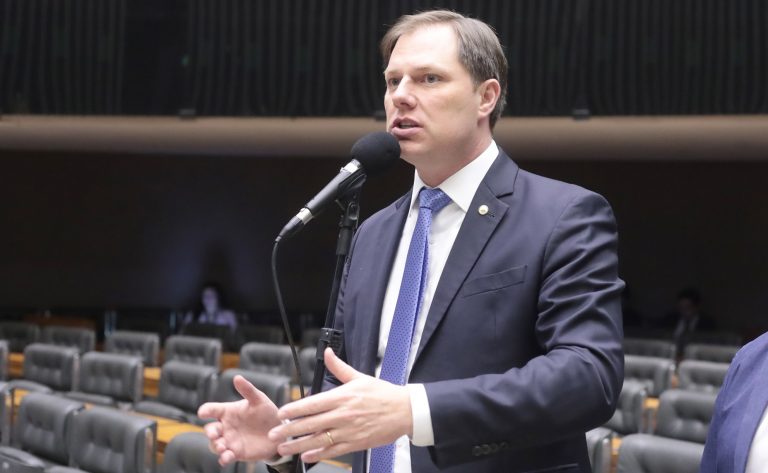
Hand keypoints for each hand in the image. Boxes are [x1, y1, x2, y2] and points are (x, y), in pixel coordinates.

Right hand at [198, 375, 280, 464]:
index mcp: (228, 411)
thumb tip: (237, 377)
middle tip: (214, 434)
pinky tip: (227, 457)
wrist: (277, 432)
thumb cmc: (266, 412)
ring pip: (215, 444)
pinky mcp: (236, 452)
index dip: (205, 410)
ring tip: (223, 447)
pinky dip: (224, 458)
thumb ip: (247, 390)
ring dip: (216, 446)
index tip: (202, 412)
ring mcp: (229, 440)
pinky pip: (225, 457)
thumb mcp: (259, 399)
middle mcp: (225, 426)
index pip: (212, 409)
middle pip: (210, 429)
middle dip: (210, 432)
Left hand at [268, 348, 412, 462]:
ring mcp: (348, 430)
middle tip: (273, 434)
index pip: (312, 404)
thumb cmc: (383, 393)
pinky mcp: (356, 443)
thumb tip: (327, 352)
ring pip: (318, 440)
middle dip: (289, 430)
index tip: (281, 413)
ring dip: (298, 445)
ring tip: (283, 449)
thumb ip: (339, 367)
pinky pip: (333, 451)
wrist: (405, 410)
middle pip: (310, 423)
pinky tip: (306, 456)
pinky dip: (319, 454)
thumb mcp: (360, 377)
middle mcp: (342, 414)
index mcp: (342, 396)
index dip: (294, 409)